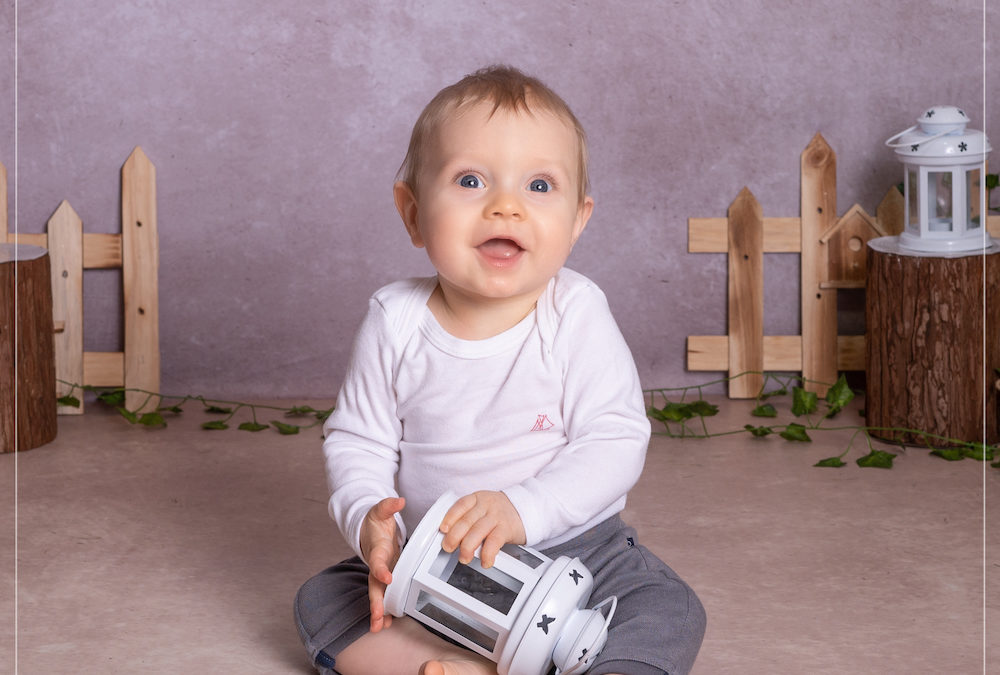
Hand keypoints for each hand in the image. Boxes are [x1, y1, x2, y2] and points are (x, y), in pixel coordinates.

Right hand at [359, 496, 405, 632]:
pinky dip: (384, 609)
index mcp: (377, 549)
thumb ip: (388, 505)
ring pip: (377, 594)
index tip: (387, 578)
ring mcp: (380, 572)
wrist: (368, 529)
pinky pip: (384, 595)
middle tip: (377, 618)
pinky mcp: (386, 577)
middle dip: (376, 602)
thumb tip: (399, 500)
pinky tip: (387, 622)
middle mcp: (377, 564)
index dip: (381, 570)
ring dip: (378, 611)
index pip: (377, 561)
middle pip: (374, 585)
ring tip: (380, 627)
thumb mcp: (380, 510)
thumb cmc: (375, 521)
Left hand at [439, 491, 525, 567]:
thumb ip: (468, 518)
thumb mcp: (483, 508)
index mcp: (477, 498)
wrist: (527, 509)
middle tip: (448, 547)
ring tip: (464, 558)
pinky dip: (487, 553)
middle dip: (454, 536)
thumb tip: (450, 536)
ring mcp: (497, 516)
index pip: (461, 505)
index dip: (450, 517)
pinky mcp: (507, 528)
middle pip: (467, 520)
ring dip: (467, 547)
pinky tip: (485, 561)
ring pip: (478, 531)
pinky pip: (494, 541)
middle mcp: (486, 505)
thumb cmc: (500, 512)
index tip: (443, 529)